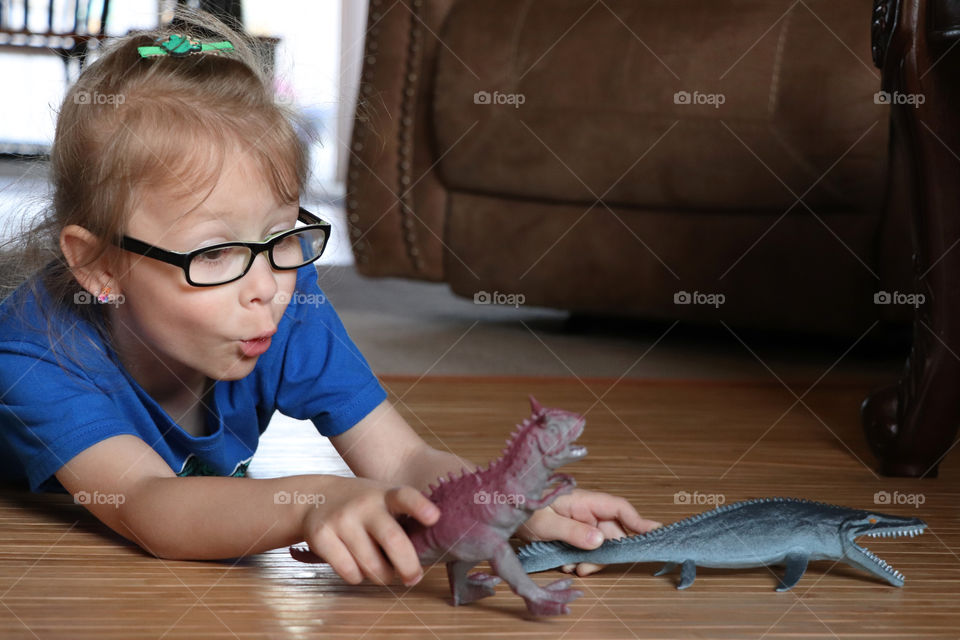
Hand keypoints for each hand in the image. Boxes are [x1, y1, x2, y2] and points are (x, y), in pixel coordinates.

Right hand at [295, 476, 438, 586]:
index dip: (420, 507)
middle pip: (393, 540)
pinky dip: (357, 577)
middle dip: (408, 566)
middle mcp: (364, 504)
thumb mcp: (382, 499)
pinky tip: (356, 564)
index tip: (434, 518)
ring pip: (372, 566)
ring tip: (381, 569)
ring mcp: (342, 519)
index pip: (405, 497)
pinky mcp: (322, 536)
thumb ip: (403, 517)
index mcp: (385, 494)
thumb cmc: (361, 506)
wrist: (314, 498)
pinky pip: (349, 572)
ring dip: (381, 576)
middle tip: (413, 577)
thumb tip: (432, 550)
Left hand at [517, 488, 660, 575]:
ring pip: (600, 544)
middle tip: (585, 568)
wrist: (501, 509)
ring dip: (590, 560)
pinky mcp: (573, 531)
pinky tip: (565, 562)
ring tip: (571, 566)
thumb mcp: (546, 523)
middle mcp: (586, 510)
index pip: (620, 508)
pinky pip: (587, 548)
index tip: (656, 532)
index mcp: (584, 501)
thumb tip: (601, 541)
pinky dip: (580, 559)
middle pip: (613, 533)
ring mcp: (580, 521)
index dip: (639, 521)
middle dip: (604, 554)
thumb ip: (573, 532)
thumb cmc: (522, 508)